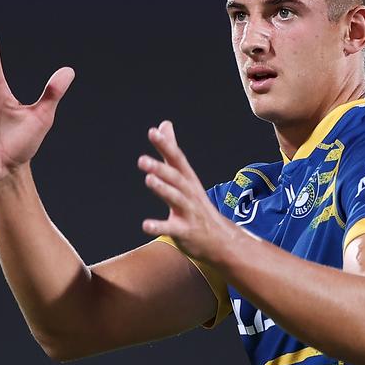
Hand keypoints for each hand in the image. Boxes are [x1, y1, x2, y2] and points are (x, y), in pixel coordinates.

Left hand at [138, 121, 229, 262]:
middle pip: (176, 178)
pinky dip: (159, 226)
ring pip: (177, 199)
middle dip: (161, 168)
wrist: (221, 241)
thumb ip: (172, 153)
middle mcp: (190, 194)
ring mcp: (189, 213)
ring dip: (163, 189)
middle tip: (142, 160)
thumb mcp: (186, 178)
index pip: (177, 160)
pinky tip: (145, 225)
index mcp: (188, 180)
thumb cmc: (198, 207)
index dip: (167, 146)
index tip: (153, 132)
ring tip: (148, 179)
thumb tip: (163, 124)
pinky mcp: (185, 232)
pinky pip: (172, 229)